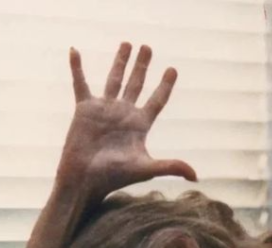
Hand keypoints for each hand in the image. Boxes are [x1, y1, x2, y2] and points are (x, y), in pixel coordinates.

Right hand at [55, 42, 196, 204]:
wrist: (85, 179)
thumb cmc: (115, 176)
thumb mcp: (146, 169)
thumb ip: (171, 167)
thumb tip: (196, 177)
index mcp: (140, 125)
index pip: (157, 100)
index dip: (165, 85)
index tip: (172, 69)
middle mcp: (124, 114)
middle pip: (137, 84)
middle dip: (143, 66)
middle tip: (148, 47)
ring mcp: (104, 110)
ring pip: (114, 79)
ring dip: (120, 62)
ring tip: (127, 44)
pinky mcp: (85, 109)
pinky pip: (80, 84)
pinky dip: (77, 68)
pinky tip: (75, 51)